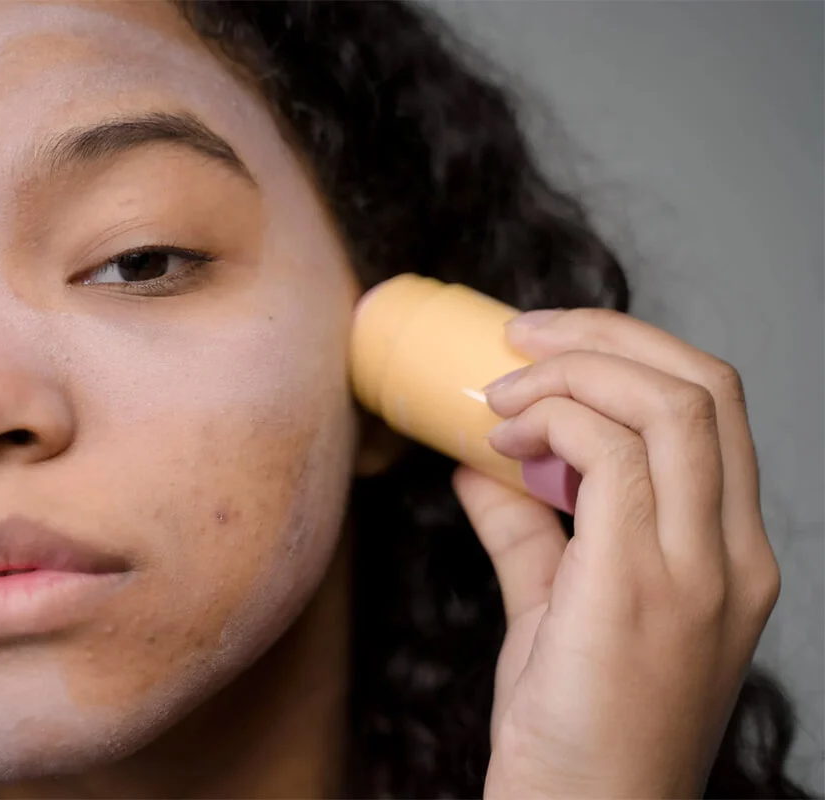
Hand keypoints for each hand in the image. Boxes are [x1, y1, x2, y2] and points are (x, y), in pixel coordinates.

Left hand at [453, 308, 780, 798]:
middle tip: (518, 337)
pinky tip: (499, 444)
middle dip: (604, 334)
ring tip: (500, 396)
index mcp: (726, 553)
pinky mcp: (646, 588)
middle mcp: (732, 554)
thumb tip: (479, 466)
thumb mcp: (556, 609)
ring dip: (572, 373)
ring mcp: (700, 571)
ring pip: (672, 402)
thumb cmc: (575, 727)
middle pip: (704, 383)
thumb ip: (528, 531)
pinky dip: (555, 423)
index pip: (709, 406)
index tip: (543, 347)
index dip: (628, 352)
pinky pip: (616, 457)